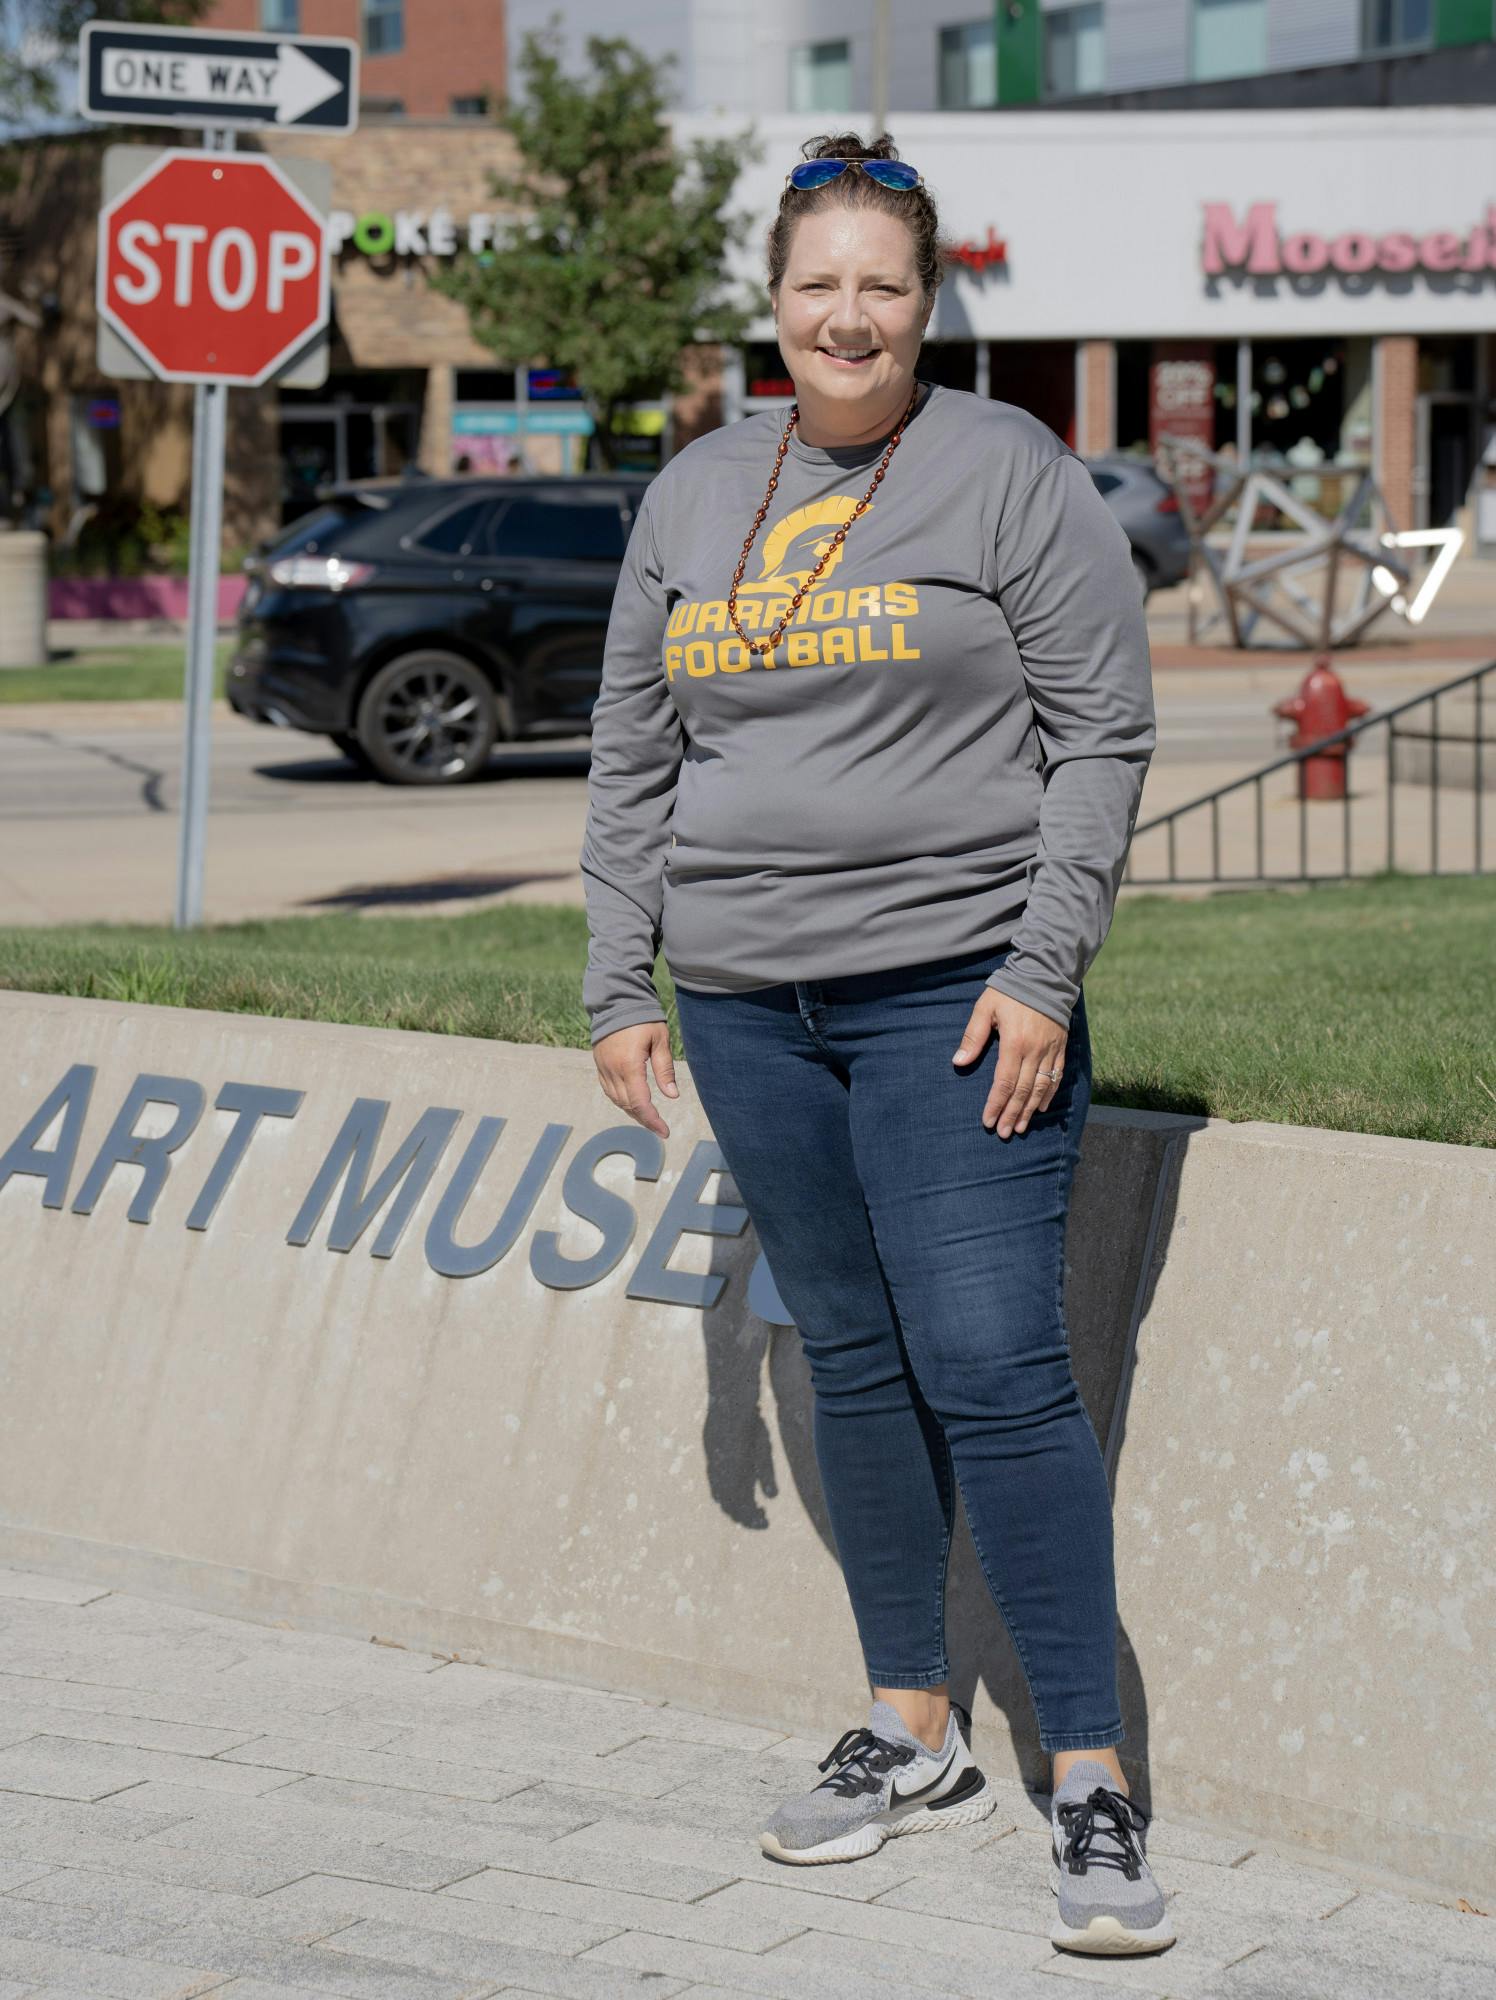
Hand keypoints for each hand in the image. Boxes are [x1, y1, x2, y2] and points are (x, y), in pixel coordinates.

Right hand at [592, 1019, 678, 1139]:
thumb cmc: (643, 1018)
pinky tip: (632, 1102)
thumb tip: (672, 1096)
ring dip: (632, 1111)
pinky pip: (609, 1090)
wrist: (616, 1001)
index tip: (664, 1132)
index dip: (652, 1120)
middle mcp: (612, 1070)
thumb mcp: (660, 1040)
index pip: (640, 1102)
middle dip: (644, 1118)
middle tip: (660, 1127)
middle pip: (627, 1105)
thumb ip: (664, 1069)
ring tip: (648, 1117)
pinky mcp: (599, 1064)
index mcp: (629, 1065)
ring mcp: (603, 1068)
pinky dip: (621, 1100)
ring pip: (616, 1100)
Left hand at [951, 989, 1066, 1137]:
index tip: (988, 1121)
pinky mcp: (1061, 1047)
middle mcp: (1034, 1051)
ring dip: (1030, 1110)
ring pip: (1041, 1088)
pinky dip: (1049, 1095)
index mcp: (1014, 1043)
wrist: (1045, 975)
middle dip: (1012, 1114)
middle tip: (1004, 1133)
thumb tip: (958, 1062)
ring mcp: (1050, 1050)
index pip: (1003, 1083)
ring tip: (1021, 1127)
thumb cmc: (1010, 991)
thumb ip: (973, 1036)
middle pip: (1023, 1091)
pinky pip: (1056, 1076)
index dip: (996, 1104)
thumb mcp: (985, 1008)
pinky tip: (1042, 1108)